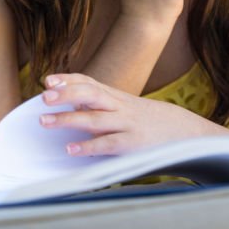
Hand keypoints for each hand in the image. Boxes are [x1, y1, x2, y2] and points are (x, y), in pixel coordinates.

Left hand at [38, 73, 228, 155]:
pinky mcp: (132, 143)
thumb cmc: (150, 121)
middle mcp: (120, 106)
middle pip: (91, 94)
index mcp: (117, 96)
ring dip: (68, 119)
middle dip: (66, 94)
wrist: (185, 131)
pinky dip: (88, 146)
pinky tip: (71, 149)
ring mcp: (127, 124)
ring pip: (94, 118)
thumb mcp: (127, 106)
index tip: (48, 79)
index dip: (69, 80)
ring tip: (45, 121)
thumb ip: (103, 104)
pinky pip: (107, 144)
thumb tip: (73, 102)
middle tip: (44, 96)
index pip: (90, 82)